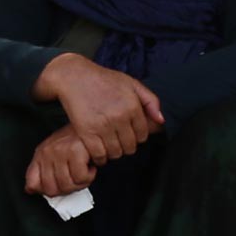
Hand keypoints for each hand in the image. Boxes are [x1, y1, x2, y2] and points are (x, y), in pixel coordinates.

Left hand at [23, 127, 99, 198]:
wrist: (92, 123)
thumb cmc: (76, 140)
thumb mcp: (54, 154)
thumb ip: (41, 171)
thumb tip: (31, 190)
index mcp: (41, 154)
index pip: (33, 184)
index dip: (47, 191)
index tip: (58, 187)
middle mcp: (48, 152)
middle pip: (52, 189)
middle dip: (67, 190)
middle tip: (75, 180)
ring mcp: (60, 151)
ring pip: (67, 186)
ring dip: (80, 183)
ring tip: (84, 172)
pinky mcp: (74, 151)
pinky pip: (81, 178)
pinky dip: (89, 176)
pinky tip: (90, 166)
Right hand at [33, 53, 162, 163]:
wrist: (74, 77)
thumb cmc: (104, 80)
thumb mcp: (131, 83)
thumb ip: (150, 100)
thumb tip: (161, 121)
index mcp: (132, 106)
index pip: (142, 135)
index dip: (137, 137)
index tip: (129, 134)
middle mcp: (120, 117)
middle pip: (130, 146)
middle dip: (126, 146)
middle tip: (118, 140)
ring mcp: (103, 125)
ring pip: (116, 153)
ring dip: (113, 152)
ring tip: (108, 145)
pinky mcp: (87, 132)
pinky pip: (99, 154)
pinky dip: (100, 157)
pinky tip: (98, 152)